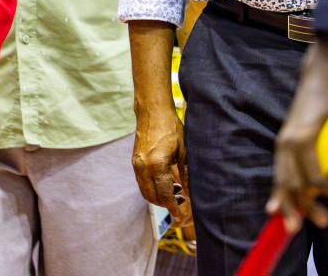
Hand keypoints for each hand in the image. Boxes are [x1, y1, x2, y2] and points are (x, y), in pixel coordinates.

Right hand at [131, 101, 190, 224]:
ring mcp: (137, 165)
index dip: (172, 207)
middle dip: (166, 204)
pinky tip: (166, 182)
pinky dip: (153, 188)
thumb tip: (192, 192)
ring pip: (145, 192)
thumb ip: (187, 173)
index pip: (164, 194)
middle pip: (152, 197)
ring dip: (159, 197)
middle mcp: (143, 168)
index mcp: (156, 165)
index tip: (180, 216)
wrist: (153, 111)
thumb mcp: (184, 150)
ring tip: (177, 192)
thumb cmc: (171, 127)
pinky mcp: (135, 162)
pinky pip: (142, 183)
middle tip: (182, 201)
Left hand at [267, 38, 327, 232]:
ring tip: (325, 219)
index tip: (286, 225)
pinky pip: (315, 166)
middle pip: (287, 185)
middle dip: (296, 211)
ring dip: (313, 202)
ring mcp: (295, 138)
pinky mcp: (308, 131)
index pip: (281, 180)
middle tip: (305, 229)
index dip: (281, 203)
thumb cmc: (326, 103)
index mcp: (285, 145)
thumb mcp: (325, 136)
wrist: (323, 70)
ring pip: (298, 181)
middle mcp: (285, 144)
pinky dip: (326, 183)